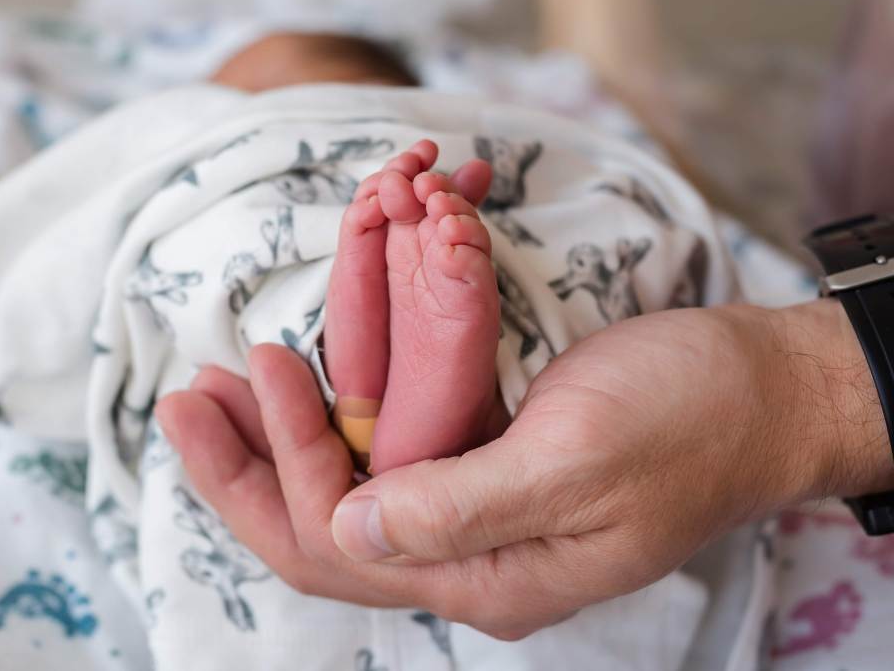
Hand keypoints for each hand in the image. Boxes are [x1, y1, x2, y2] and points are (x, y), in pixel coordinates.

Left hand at [155, 299, 889, 638]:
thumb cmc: (690, 419)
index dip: (284, 461)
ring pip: (345, 487)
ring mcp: (475, 510)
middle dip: (244, 466)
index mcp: (488, 576)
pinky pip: (386, 446)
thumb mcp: (581, 460)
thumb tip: (348, 530)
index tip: (258, 370)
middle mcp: (469, 556)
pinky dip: (337, 410)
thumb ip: (463, 507)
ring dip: (277, 437)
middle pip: (321, 530)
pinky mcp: (486, 460)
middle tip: (184, 400)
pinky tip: (305, 373)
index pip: (342, 545)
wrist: (763, 389)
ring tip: (217, 385)